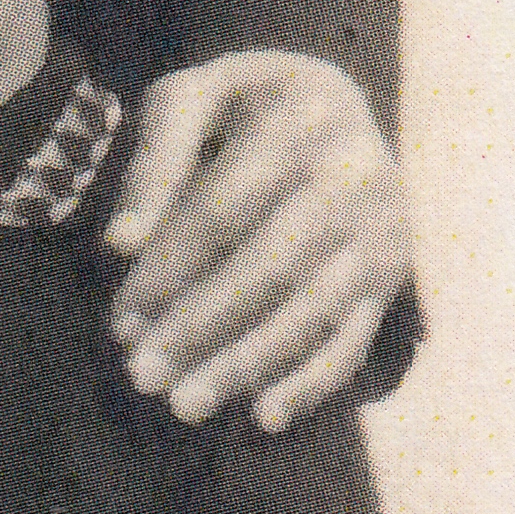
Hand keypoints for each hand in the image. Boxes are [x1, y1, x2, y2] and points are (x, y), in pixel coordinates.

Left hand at [106, 51, 411, 429]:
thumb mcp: (196, 96)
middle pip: (269, 267)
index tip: (121, 319)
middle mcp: (357, 173)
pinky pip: (354, 336)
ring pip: (311, 311)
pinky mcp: (393, 273)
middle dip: (199, 328)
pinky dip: (312, 382)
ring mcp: (382, 228)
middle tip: (140, 374)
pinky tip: (264, 418)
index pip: (224, 210)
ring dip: (244, 365)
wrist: (337, 105)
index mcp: (304, 116)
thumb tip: (122, 241)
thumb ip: (157, 157)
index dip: (168, 269)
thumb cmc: (245, 107)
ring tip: (183, 404)